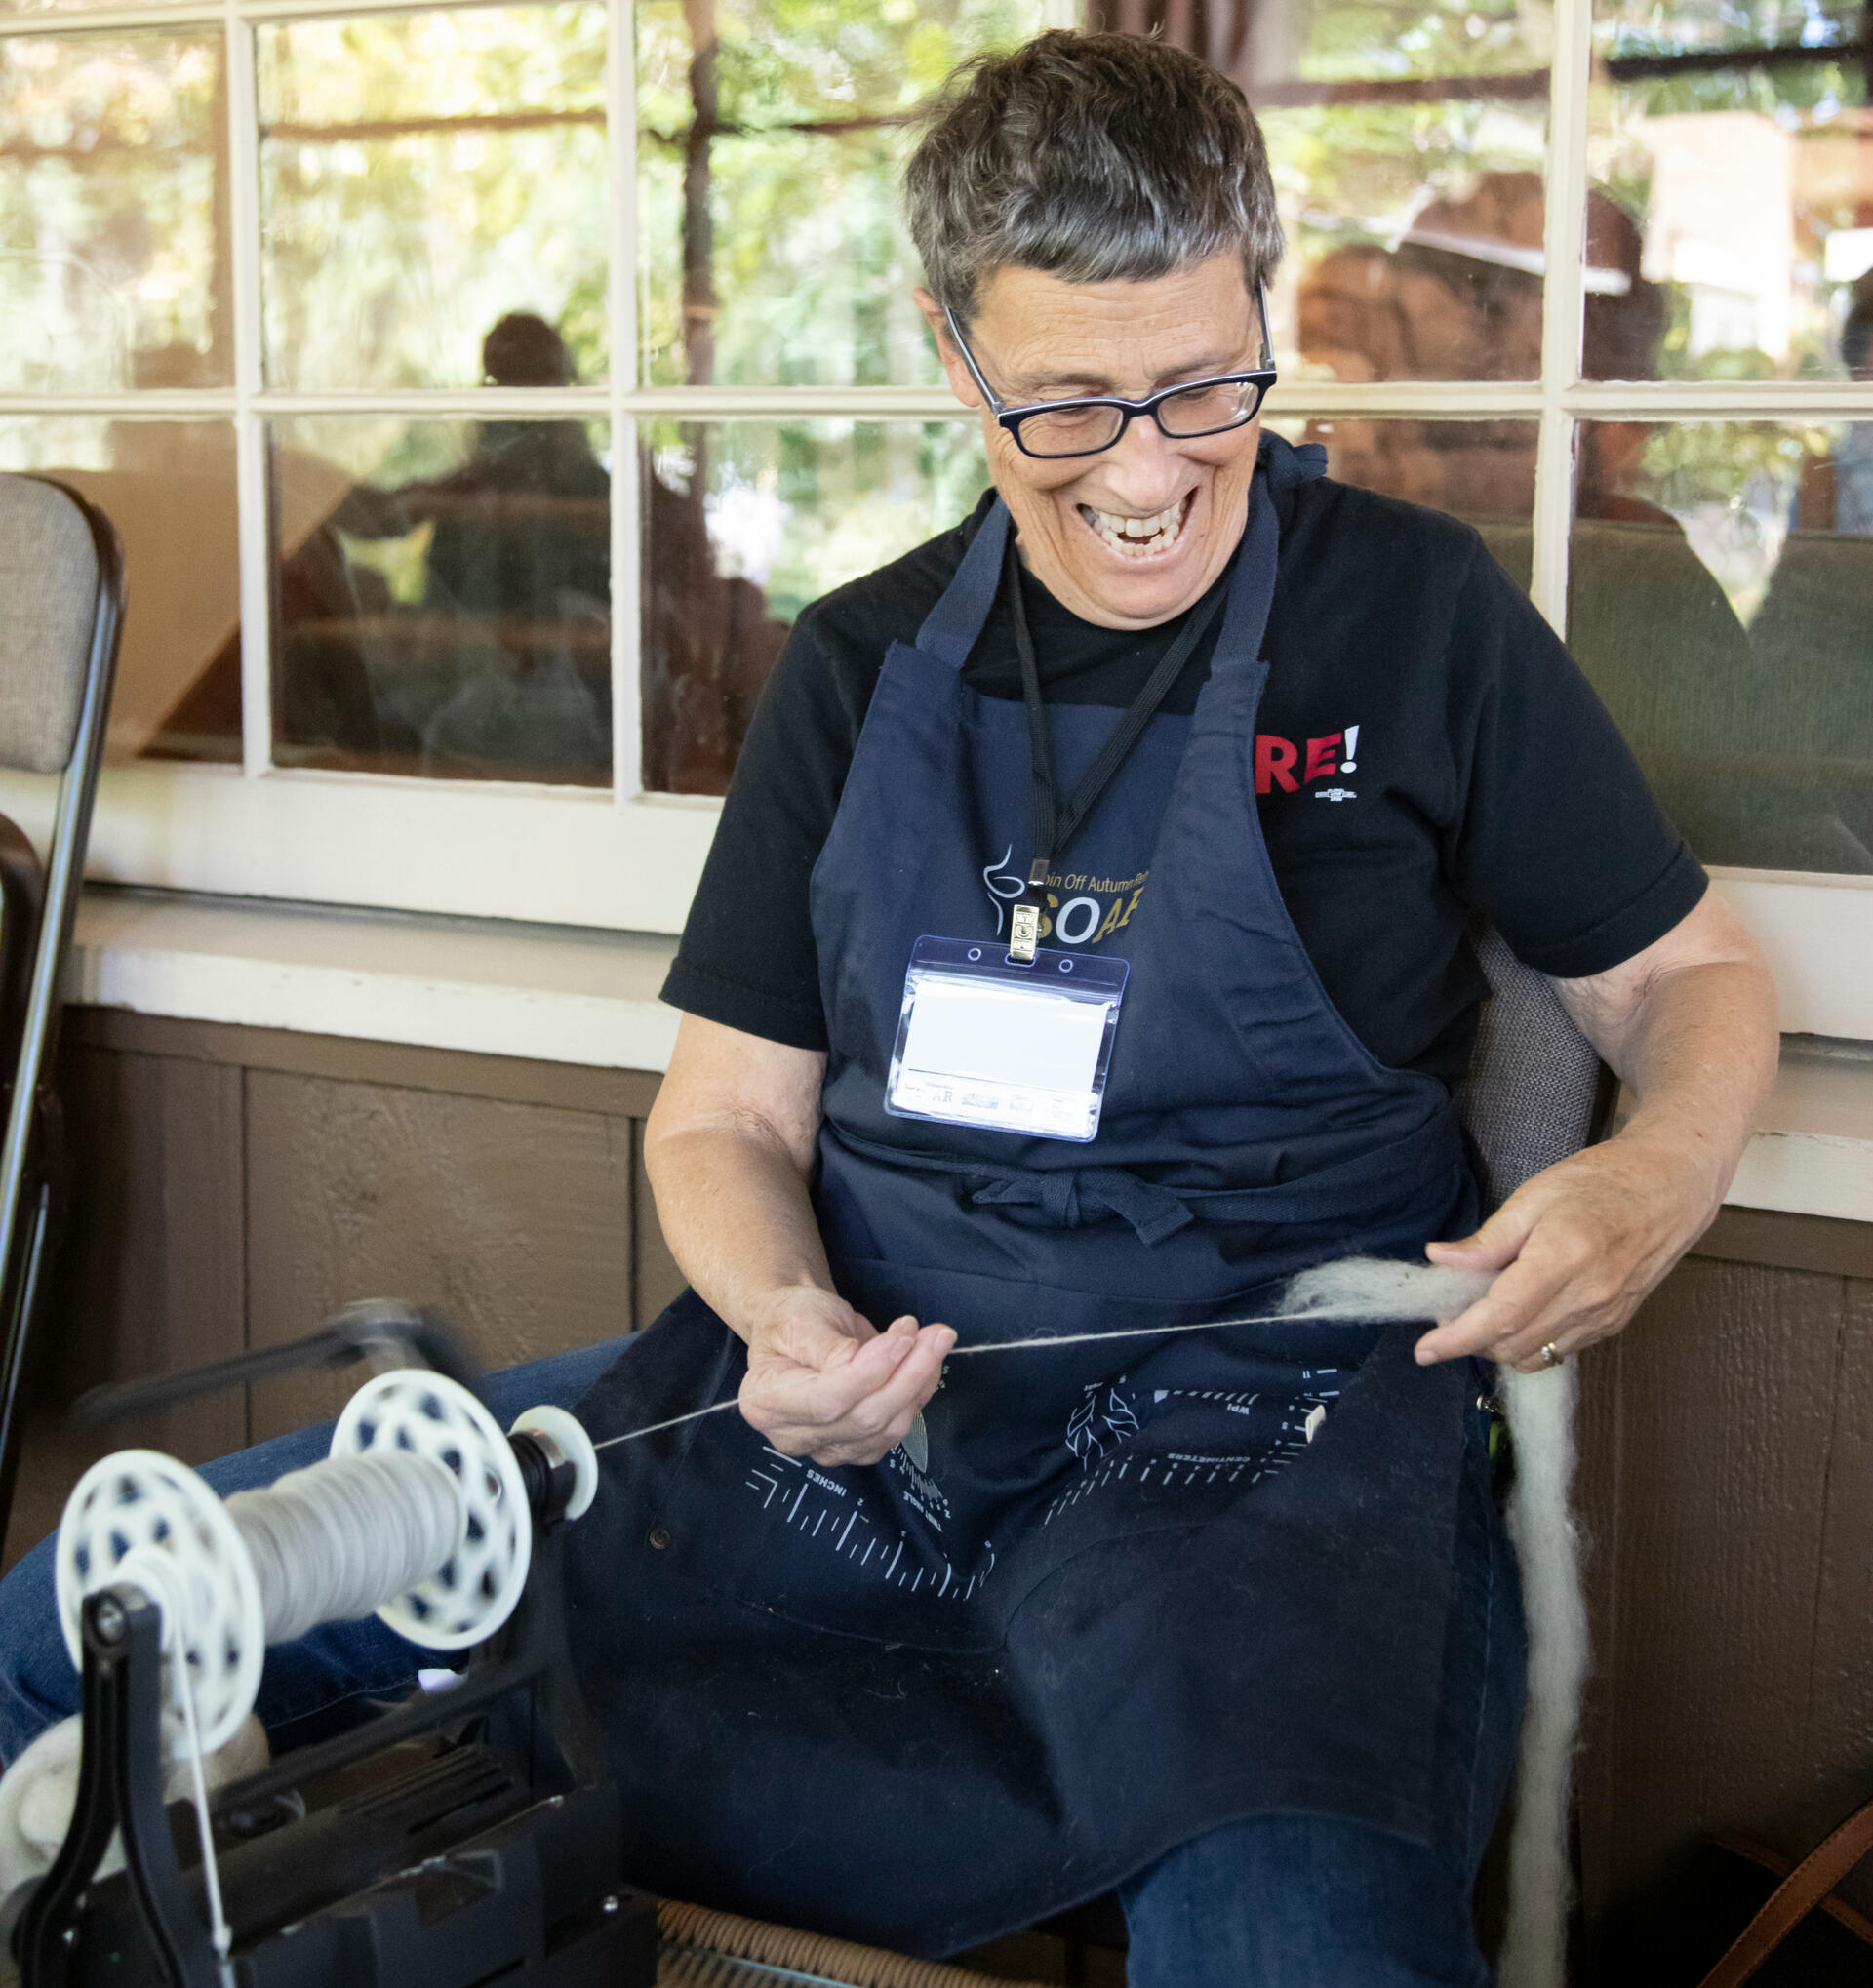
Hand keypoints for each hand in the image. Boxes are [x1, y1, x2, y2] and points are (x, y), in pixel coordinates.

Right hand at [738, 1286, 954, 1466]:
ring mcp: (827, 1449)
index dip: (871, 1372)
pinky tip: (927, 1363)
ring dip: (920, 1383)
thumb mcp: (799, 1318)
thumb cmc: (793, 1319)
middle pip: (863, 1419)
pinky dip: (919, 1395)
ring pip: (887, 1428)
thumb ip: (824, 1344)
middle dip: (908, 1375)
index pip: (827, 1401)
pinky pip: (897, 1430)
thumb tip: (857, 1360)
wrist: (800, 1330)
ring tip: (936, 1339)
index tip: (903, 1335)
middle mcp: (793, 1437)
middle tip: (936, 1333)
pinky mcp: (858, 1449)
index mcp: (766, 1403)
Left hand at [1412, 1129, 1722, 1372]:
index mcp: (1564, 1258)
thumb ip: (1488, 1239)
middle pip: (1513, 1344)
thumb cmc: (1600, 1181)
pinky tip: (1518, 1315)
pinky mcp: (1615, 1324)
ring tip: (1481, 1313)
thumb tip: (1439, 1259)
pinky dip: (1529, 1344)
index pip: (1501, 1316)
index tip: (1425, 1349)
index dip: (1458, 1338)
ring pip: (1535, 1356)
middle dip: (1471, 1340)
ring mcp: (1605, 1316)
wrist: (1670, 1188)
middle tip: (1449, 1312)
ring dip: (1499, 1346)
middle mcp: (1588, 1297)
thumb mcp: (1534, 1196)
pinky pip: (1560, 1351)